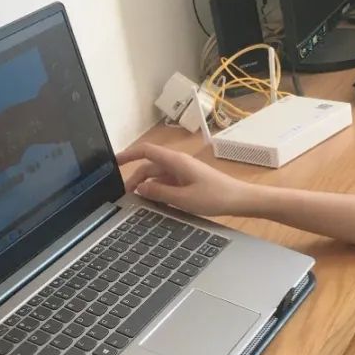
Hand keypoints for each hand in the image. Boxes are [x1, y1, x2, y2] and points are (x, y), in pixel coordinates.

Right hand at [116, 142, 255, 216]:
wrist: (240, 200)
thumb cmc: (215, 197)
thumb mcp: (183, 198)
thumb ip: (160, 193)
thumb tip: (140, 189)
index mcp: (176, 162)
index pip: (146, 151)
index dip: (128, 154)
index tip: (114, 162)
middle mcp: (178, 163)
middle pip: (149, 167)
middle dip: (135, 179)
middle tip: (125, 196)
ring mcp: (184, 172)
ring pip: (158, 176)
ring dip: (147, 186)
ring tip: (138, 201)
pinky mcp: (189, 180)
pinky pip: (168, 182)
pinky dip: (159, 190)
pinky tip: (155, 202)